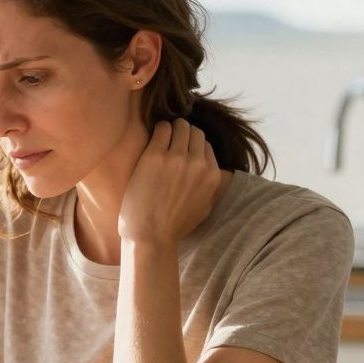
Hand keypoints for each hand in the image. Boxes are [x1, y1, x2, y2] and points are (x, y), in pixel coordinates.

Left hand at [118, 119, 221, 247]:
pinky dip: (158, 130)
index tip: (181, 151)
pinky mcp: (155, 156)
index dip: (192, 147)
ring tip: (161, 140)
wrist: (150, 236)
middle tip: (170, 142)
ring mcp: (177, 159)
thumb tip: (213, 171)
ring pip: (180, 126)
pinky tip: (152, 140)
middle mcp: (198, 164)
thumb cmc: (174, 226)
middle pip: (195, 132)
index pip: (206, 145)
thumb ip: (211, 186)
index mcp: (213, 176)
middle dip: (183, 135)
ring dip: (171, 129)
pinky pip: (162, 128)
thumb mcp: (205, 207)